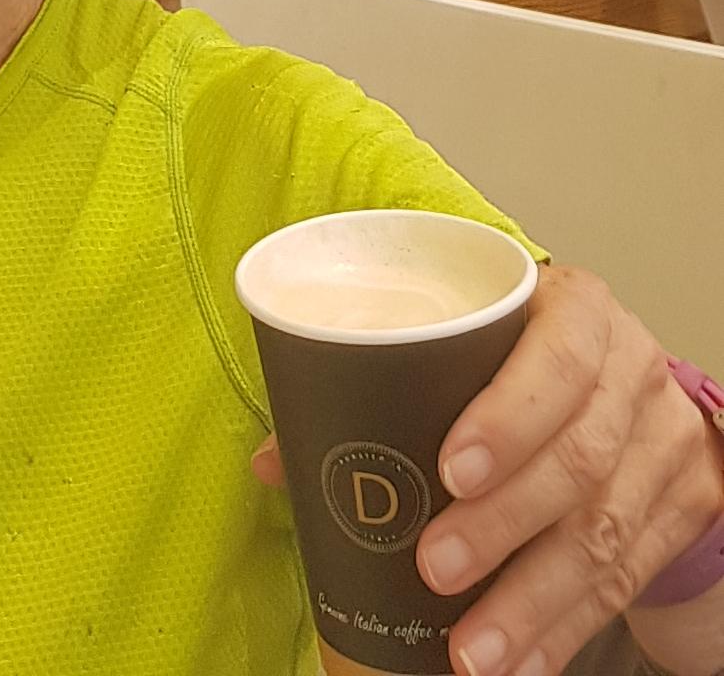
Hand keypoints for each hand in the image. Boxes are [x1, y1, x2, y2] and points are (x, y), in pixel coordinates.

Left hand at [254, 268, 723, 675]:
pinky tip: (520, 665)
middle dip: (502, 524)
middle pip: (578, 456)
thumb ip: (383, 387)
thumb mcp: (474, 345)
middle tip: (434, 568)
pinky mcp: (679, 509)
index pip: (558, 356)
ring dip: (531, 602)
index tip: (448, 470)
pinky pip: (624, 581)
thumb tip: (273, 461)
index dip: (507, 415)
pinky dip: (565, 630)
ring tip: (470, 651)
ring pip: (604, 533)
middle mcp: (631, 373)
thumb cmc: (525, 361)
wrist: (636, 391)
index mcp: (575, 311)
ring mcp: (661, 444)